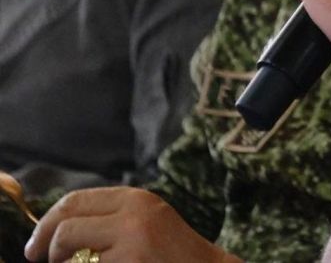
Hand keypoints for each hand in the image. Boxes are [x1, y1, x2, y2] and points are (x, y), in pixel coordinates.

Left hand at [24, 187, 232, 261]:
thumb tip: (56, 227)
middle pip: (66, 225)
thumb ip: (110, 217)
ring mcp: (132, 240)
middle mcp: (133, 213)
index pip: (74, 200)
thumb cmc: (171, 254)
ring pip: (71, 253)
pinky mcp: (130, 262)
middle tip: (41, 260)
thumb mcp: (144, 221)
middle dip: (46, 246)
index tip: (36, 245)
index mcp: (135, 198)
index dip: (47, 223)